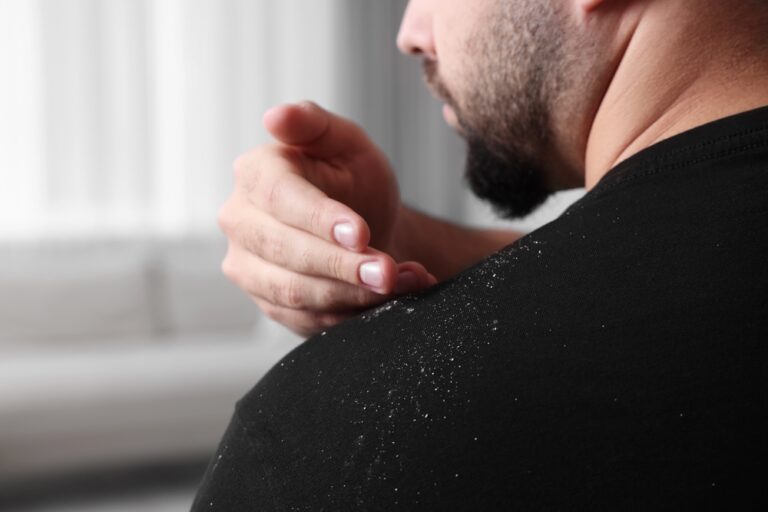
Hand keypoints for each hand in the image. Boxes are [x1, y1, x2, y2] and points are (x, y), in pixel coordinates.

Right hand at [219, 102, 435, 335]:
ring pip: (293, 292)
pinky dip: (352, 314)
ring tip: (399, 282)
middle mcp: (241, 221)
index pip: (280, 197)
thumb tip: (276, 116)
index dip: (320, 218)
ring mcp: (248, 266)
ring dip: (351, 293)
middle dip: (341, 265)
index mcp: (255, 173)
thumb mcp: (346, 144)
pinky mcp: (268, 303)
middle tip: (388, 271)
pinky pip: (306, 319)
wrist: (366, 231)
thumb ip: (316, 125)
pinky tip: (390, 301)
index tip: (360, 233)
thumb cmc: (354, 182)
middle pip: (283, 250)